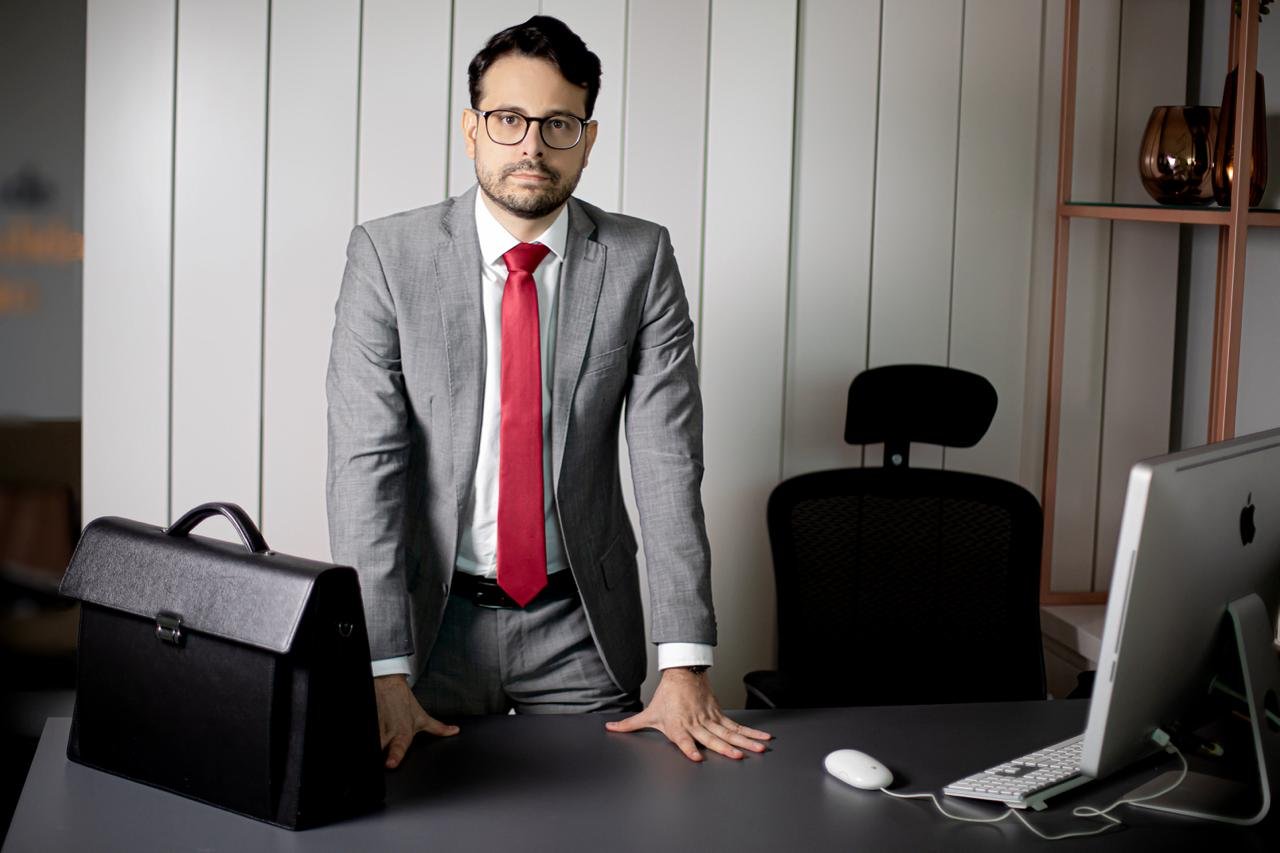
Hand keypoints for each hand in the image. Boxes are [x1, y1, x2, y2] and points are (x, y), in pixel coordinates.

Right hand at [374, 674, 458, 768]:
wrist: (390, 685)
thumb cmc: (405, 704)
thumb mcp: (422, 718)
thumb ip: (437, 728)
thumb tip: (454, 731)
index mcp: (403, 733)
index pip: (399, 747)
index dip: (395, 756)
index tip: (390, 764)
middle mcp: (389, 731)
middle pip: (380, 745)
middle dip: (379, 750)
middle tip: (382, 759)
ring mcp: (376, 725)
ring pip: (372, 738)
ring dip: (373, 742)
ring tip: (371, 755)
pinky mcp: (368, 719)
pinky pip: (367, 728)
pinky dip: (367, 734)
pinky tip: (364, 740)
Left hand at [604, 668, 772, 761]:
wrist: (682, 672)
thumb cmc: (666, 696)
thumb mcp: (648, 713)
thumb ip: (629, 725)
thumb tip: (609, 727)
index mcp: (678, 726)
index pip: (683, 739)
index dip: (689, 748)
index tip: (696, 757)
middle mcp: (695, 723)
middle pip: (712, 737)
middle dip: (726, 748)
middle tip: (738, 756)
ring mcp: (709, 718)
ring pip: (729, 732)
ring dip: (746, 741)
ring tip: (759, 749)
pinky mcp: (718, 714)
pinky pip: (736, 726)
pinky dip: (749, 733)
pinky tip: (762, 739)